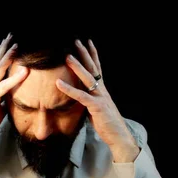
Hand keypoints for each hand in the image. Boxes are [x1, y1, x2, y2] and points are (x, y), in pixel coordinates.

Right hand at [0, 33, 28, 144]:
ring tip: (17, 45)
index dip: (4, 55)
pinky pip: (4, 85)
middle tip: (11, 35)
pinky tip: (24, 71)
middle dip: (4, 48)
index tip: (10, 44)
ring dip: (8, 56)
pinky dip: (15, 77)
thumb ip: (4, 102)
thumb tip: (11, 100)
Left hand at [56, 39, 139, 162]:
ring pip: (87, 78)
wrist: (119, 136)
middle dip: (84, 54)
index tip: (88, 43)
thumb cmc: (108, 124)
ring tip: (67, 56)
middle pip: (93, 68)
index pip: (97, 68)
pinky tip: (58, 83)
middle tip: (76, 40)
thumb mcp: (97, 109)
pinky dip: (69, 89)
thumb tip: (81, 97)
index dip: (93, 55)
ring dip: (77, 66)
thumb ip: (90, 100)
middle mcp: (102, 90)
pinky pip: (81, 96)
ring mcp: (100, 97)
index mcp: (102, 90)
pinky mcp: (96, 107)